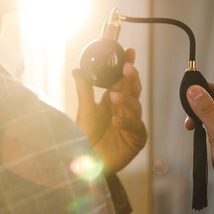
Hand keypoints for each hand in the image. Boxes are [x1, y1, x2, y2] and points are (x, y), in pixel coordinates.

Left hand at [72, 48, 146, 175]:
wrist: (85, 161)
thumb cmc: (85, 136)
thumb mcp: (85, 110)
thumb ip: (84, 89)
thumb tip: (77, 69)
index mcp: (113, 101)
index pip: (122, 81)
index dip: (126, 66)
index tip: (129, 51)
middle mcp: (124, 110)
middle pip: (133, 90)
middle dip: (131, 78)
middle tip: (127, 67)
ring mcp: (131, 124)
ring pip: (136, 106)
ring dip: (126, 100)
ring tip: (113, 96)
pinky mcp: (136, 139)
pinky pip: (136, 128)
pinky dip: (127, 123)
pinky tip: (115, 121)